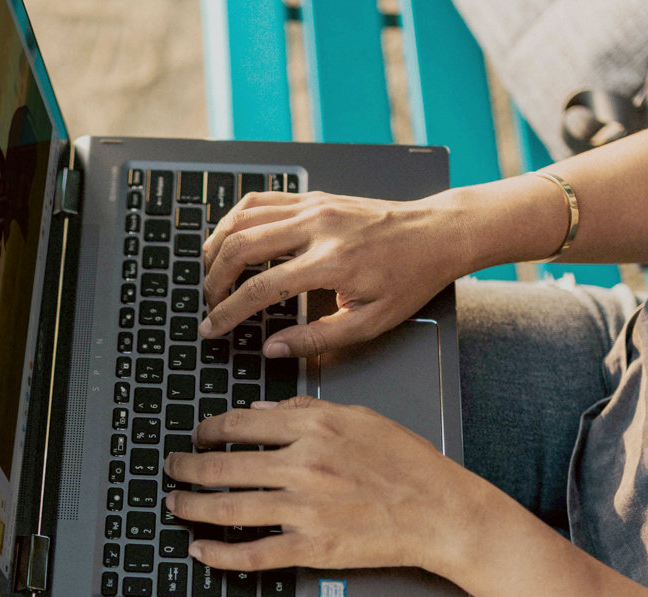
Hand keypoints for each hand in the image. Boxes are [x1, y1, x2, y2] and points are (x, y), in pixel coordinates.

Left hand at [163, 396, 475, 573]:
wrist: (442, 512)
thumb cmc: (407, 463)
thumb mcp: (358, 416)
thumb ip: (304, 408)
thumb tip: (259, 409)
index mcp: (314, 427)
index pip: (240, 423)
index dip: (208, 428)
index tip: (198, 433)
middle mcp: (304, 465)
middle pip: (224, 464)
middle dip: (187, 466)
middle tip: (173, 466)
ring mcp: (305, 509)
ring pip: (229, 507)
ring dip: (192, 506)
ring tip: (174, 503)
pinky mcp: (312, 548)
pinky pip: (255, 553)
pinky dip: (220, 553)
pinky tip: (201, 549)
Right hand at [200, 191, 469, 356]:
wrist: (438, 233)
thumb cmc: (410, 278)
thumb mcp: (371, 322)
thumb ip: (317, 338)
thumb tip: (272, 348)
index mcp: (332, 263)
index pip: (261, 288)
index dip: (228, 311)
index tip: (211, 327)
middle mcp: (317, 228)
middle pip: (241, 247)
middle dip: (214, 279)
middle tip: (209, 303)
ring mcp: (313, 207)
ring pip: (243, 218)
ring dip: (217, 247)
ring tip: (210, 274)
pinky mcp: (314, 197)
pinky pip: (260, 200)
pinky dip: (235, 219)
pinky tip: (229, 239)